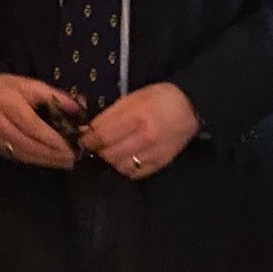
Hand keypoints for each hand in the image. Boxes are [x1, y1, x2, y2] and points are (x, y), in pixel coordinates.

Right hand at [0, 75, 79, 168]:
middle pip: (28, 144)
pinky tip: (49, 161)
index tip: (70, 146)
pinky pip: (17, 157)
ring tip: (65, 162)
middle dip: (52, 154)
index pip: (32, 126)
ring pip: (22, 154)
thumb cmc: (9, 88)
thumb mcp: (32, 84)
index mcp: (8, 103)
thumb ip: (55, 97)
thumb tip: (78, 111)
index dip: (52, 139)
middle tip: (73, 158)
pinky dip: (35, 160)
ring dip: (45, 160)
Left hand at [79, 83, 199, 179]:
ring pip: (120, 166)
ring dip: (112, 160)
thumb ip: (109, 115)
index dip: (88, 139)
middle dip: (99, 150)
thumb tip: (88, 130)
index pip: (103, 135)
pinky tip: (126, 158)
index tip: (82, 139)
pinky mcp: (161, 163)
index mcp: (136, 116)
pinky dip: (126, 168)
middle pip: (109, 154)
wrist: (190, 106)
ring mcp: (154, 152)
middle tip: (97, 144)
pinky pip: (135, 173)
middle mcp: (145, 137)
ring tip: (113, 150)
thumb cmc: (158, 98)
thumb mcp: (132, 98)